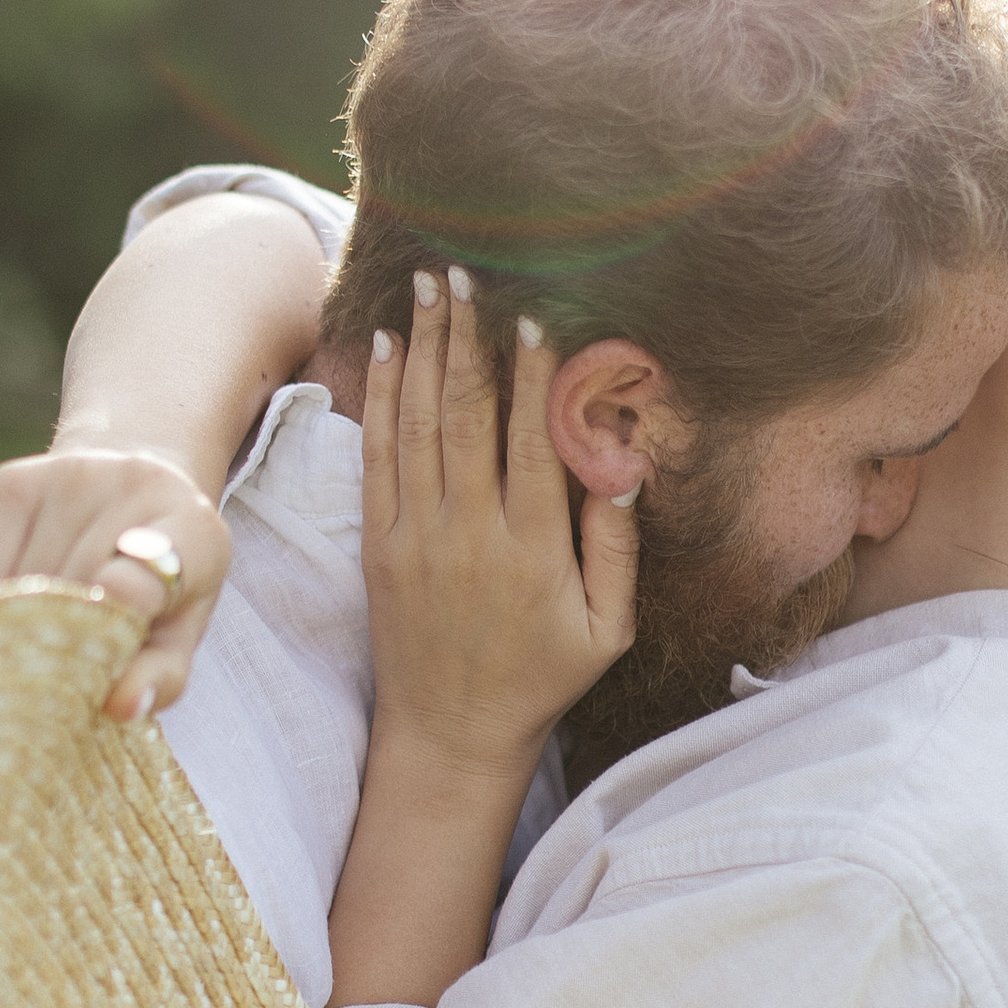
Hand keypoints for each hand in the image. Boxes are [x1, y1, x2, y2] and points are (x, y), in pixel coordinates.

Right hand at [0, 444, 231, 722]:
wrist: (137, 490)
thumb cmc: (162, 584)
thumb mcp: (179, 631)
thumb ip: (160, 674)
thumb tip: (122, 707)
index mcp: (194, 528)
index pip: (140, 582)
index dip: (111, 630)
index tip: (94, 676)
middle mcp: (134, 484)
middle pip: (74, 591)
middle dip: (62, 645)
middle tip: (56, 681)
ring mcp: (69, 475)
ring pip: (23, 584)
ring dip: (22, 628)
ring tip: (38, 645)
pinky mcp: (13, 481)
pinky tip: (12, 612)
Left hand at [359, 266, 635, 776]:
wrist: (450, 736)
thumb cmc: (540, 680)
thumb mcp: (605, 629)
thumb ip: (616, 547)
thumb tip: (628, 466)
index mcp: (533, 550)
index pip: (533, 441)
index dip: (534, 375)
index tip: (537, 314)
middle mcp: (470, 534)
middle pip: (468, 416)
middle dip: (470, 338)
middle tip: (469, 271)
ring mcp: (417, 536)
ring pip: (420, 424)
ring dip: (427, 349)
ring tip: (431, 285)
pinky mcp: (379, 544)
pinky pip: (379, 458)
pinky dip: (383, 398)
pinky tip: (393, 347)